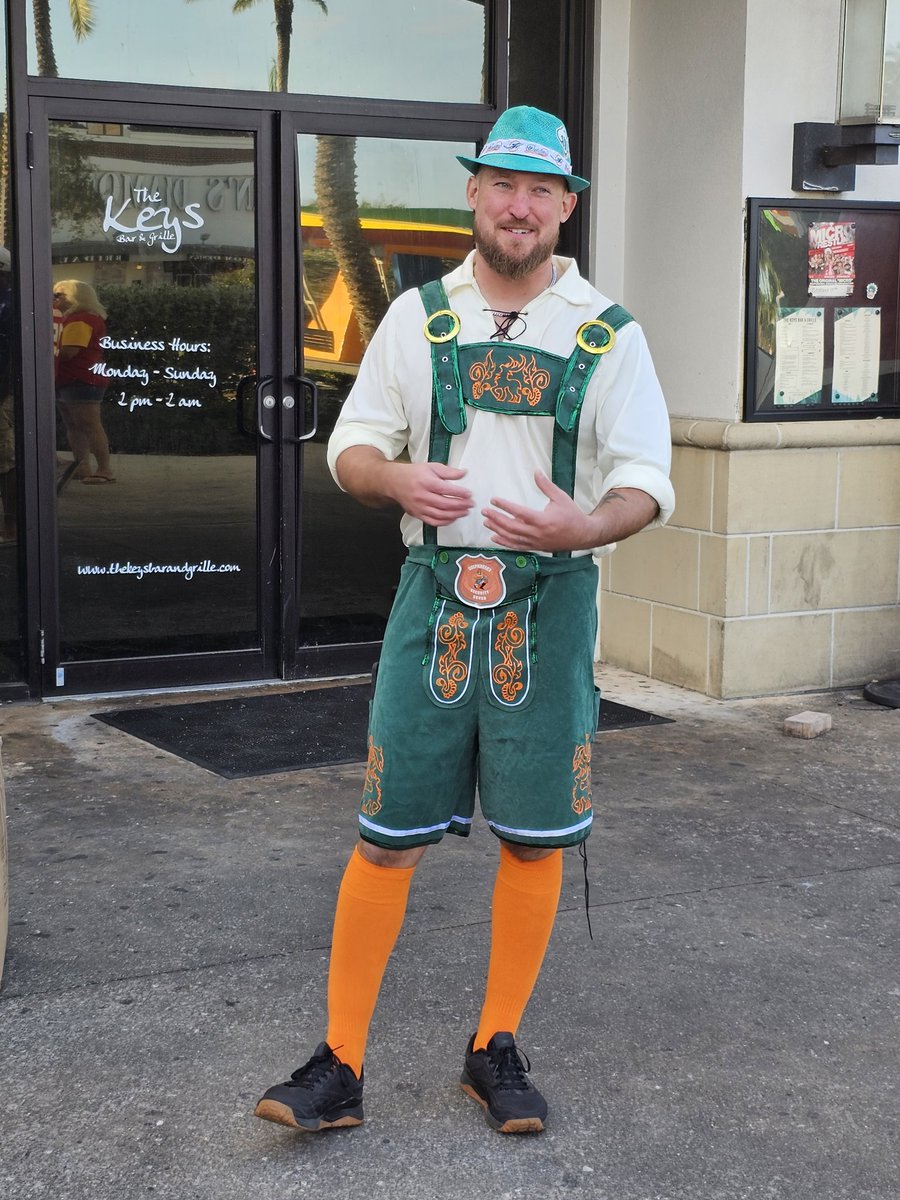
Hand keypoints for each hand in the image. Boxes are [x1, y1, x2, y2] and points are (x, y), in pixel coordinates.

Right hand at [385, 461, 473, 525]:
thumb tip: (464, 473)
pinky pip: (433, 522)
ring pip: (440, 515)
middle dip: (460, 505)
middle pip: (445, 504)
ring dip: (455, 515)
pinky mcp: (417, 515)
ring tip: (465, 512)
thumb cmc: (413, 473)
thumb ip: (448, 472)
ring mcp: (419, 507)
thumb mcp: (431, 467)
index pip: (446, 489)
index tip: (469, 494)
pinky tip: (453, 518)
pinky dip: (445, 522)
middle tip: (471, 504)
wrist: (394, 482)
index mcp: (426, 482)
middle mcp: (422, 496)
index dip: (460, 493)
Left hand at [482, 471, 598, 551]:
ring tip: (486, 521)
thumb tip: (536, 471)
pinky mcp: (535, 547)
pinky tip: (494, 537)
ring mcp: (535, 542)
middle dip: (496, 518)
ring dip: (497, 530)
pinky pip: (517, 546)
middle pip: (511, 526)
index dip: (505, 506)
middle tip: (485, 511)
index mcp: (542, 520)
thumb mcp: (561, 497)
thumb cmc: (572, 515)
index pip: (519, 512)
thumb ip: (546, 485)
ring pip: (512, 538)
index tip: (494, 500)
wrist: (583, 535)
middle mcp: (537, 533)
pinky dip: (504, 543)